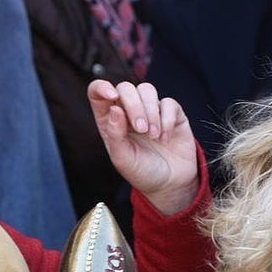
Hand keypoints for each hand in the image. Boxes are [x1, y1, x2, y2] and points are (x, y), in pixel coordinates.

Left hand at [88, 80, 198, 215]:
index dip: (102, 87)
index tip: (111, 96)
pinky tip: (165, 139)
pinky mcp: (173, 114)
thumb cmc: (142, 171)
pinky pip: (169, 103)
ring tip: (154, 136)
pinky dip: (167, 120)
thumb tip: (114, 108)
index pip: (98, 92)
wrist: (170, 184)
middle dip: (134, 106)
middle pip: (126, 88)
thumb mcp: (122, 158)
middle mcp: (129, 111)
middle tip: (141, 130)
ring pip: (147, 90)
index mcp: (110, 119)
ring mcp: (151, 110)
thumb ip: (115, 134)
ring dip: (151, 112)